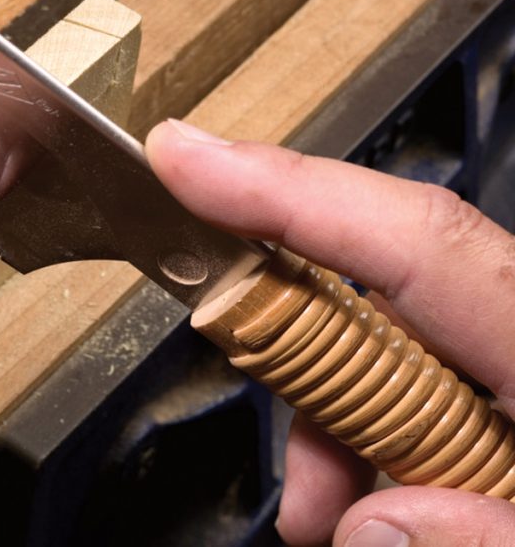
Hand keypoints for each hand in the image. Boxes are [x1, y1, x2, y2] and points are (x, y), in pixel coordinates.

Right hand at [145, 119, 514, 545]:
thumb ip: (496, 540)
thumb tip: (376, 523)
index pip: (421, 242)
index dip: (288, 192)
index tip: (185, 158)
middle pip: (392, 304)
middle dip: (314, 384)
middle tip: (304, 495)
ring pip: (397, 362)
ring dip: (346, 443)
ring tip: (336, 523)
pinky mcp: (511, 401)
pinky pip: (427, 403)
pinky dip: (383, 457)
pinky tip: (379, 513)